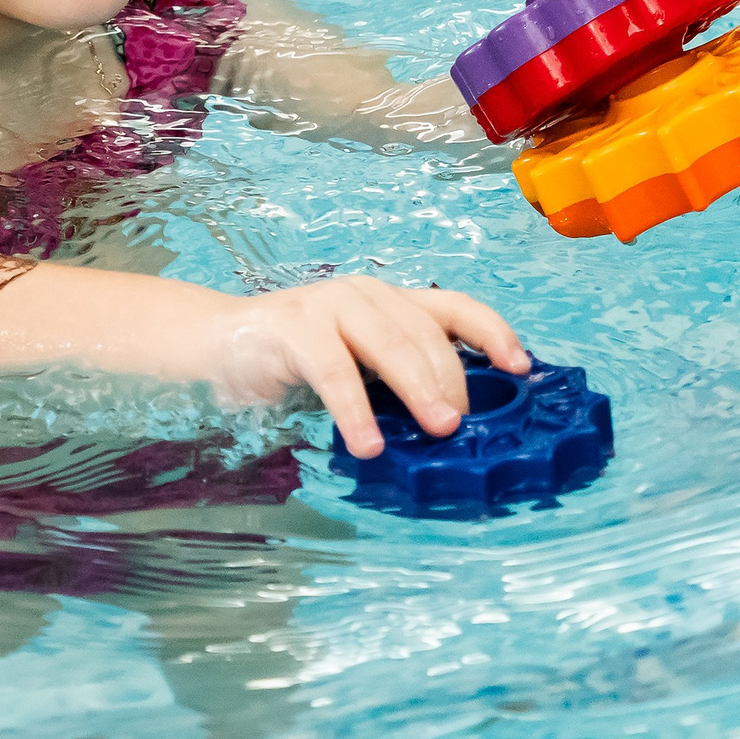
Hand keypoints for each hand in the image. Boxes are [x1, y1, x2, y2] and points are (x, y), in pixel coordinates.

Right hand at [215, 276, 527, 457]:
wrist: (218, 345)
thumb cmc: (296, 364)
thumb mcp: (358, 369)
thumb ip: (396, 383)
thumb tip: (452, 426)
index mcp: (388, 302)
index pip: (453, 307)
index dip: (492, 332)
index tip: (522, 367)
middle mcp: (365, 294)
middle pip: (425, 332)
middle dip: (454, 379)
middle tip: (465, 425)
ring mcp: (329, 305)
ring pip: (389, 344)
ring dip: (419, 389)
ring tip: (440, 431)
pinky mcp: (294, 328)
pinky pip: (335, 371)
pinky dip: (356, 409)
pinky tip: (368, 444)